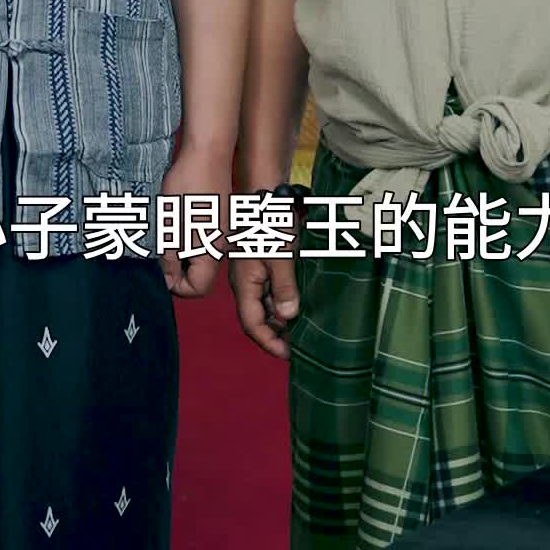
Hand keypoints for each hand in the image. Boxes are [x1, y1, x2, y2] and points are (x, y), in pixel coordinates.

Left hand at [157, 145, 231, 299]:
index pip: (197, 288)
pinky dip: (185, 235)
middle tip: (159, 248)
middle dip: (176, 266)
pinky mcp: (217, 217)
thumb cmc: (190, 185)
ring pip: (198, 254)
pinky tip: (175, 217)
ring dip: (179, 249)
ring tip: (165, 230)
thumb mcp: (171, 226)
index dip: (175, 285)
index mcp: (212, 252)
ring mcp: (221, 230)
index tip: (160, 269)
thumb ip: (170, 258)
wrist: (208, 151)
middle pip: (199, 273)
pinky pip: (201, 237)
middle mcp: (221, 245)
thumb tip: (168, 280)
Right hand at [229, 196, 300, 359]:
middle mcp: (247, 282)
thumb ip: (284, 288)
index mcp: (245, 283)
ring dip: (282, 319)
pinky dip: (284, 302)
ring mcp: (255, 273)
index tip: (288, 355)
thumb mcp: (280, 256)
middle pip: (258, 318)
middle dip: (277, 335)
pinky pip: (272, 291)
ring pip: (266, 305)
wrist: (267, 193)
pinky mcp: (265, 264)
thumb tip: (288, 317)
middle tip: (300, 346)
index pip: (252, 324)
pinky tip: (301, 305)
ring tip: (303, 330)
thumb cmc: (271, 222)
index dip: (269, 342)